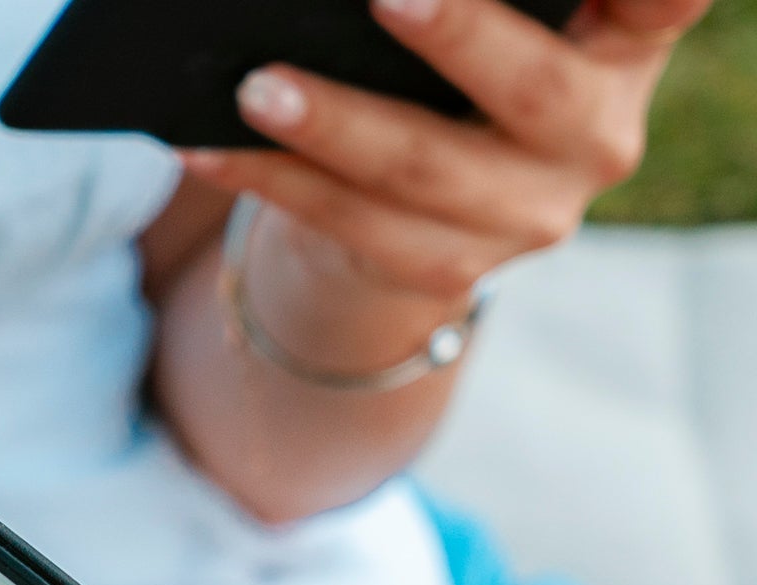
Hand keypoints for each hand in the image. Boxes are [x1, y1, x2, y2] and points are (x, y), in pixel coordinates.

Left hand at [184, 0, 708, 306]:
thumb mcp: (504, 20)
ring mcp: (524, 215)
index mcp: (627, 46)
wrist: (427, 195)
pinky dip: (268, 179)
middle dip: (455, 36)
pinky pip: (344, 223)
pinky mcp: (446, 270)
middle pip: (530, 88)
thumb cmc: (457, 63)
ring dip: (328, 126)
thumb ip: (485, 0)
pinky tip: (209, 144)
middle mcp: (594, 135)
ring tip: (254, 87)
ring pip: (419, 171)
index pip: (663, 4)